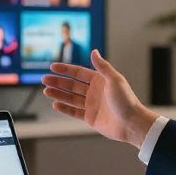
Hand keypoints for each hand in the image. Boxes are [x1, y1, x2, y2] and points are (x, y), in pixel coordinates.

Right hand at [42, 49, 156, 146]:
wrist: (131, 124)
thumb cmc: (126, 101)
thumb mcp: (114, 80)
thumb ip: (102, 66)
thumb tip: (94, 51)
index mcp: (99, 80)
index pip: (78, 73)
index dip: (65, 69)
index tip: (52, 66)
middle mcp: (94, 91)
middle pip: (71, 85)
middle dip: (57, 82)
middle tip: (44, 79)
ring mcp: (91, 105)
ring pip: (70, 98)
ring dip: (58, 94)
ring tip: (46, 91)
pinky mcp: (90, 117)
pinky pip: (74, 112)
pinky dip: (64, 108)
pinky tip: (55, 104)